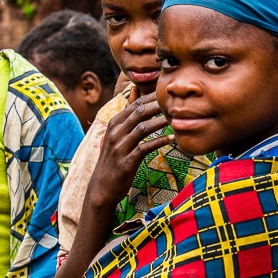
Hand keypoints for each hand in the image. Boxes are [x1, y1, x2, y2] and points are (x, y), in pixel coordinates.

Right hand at [87, 96, 168, 217]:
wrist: (101, 188)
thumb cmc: (113, 158)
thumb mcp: (117, 134)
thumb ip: (127, 113)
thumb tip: (135, 89)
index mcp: (114, 124)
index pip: (135, 104)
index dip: (153, 96)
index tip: (168, 93)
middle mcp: (115, 133)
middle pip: (139, 112)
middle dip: (158, 105)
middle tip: (176, 102)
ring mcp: (119, 147)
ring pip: (143, 128)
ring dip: (161, 122)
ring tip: (176, 118)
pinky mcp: (126, 162)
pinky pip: (144, 148)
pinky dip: (159, 142)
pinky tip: (172, 138)